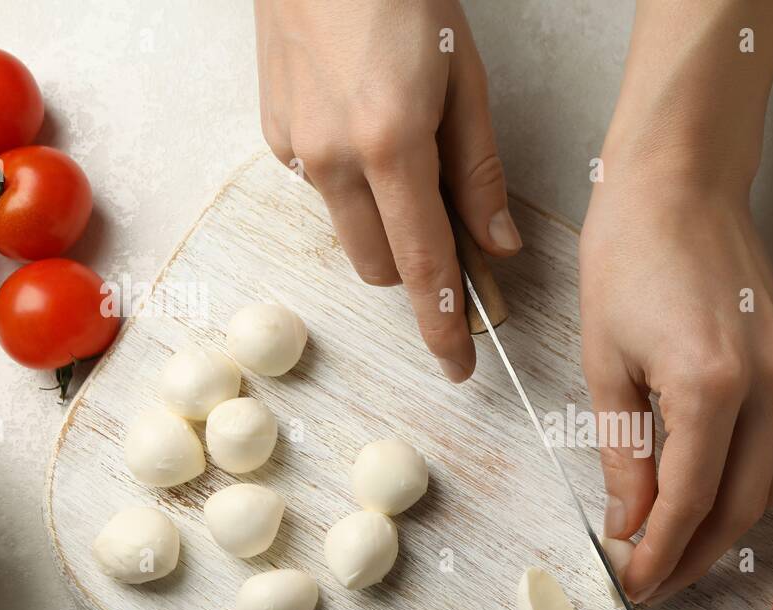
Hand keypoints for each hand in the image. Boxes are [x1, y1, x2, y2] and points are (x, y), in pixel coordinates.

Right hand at [254, 0, 519, 381]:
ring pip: (349, 234)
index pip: (424, 268)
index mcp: (392, 146)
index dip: (444, 325)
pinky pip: (320, 191)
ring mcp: (295, 149)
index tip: (459, 365)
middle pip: (381, 266)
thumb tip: (498, 246)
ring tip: (408, 163)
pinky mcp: (274, 135)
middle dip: (417, 267)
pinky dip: (351, 186)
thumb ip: (480, 173)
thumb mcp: (466, 81)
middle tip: (452, 228)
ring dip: (383, 227)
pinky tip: (365, 131)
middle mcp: (332, 160)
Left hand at [580, 175, 772, 604]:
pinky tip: (719, 498)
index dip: (657, 555)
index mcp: (710, 386)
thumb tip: (629, 523)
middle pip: (738, 510)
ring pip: (771, 489)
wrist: (683, 180)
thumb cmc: (630, 252)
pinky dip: (755, 489)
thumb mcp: (606, 360)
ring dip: (727, 531)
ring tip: (681, 550)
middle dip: (694, 558)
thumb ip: (624, 453)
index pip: (686, 503)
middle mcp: (767, 388)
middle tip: (655, 582)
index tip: (632, 583)